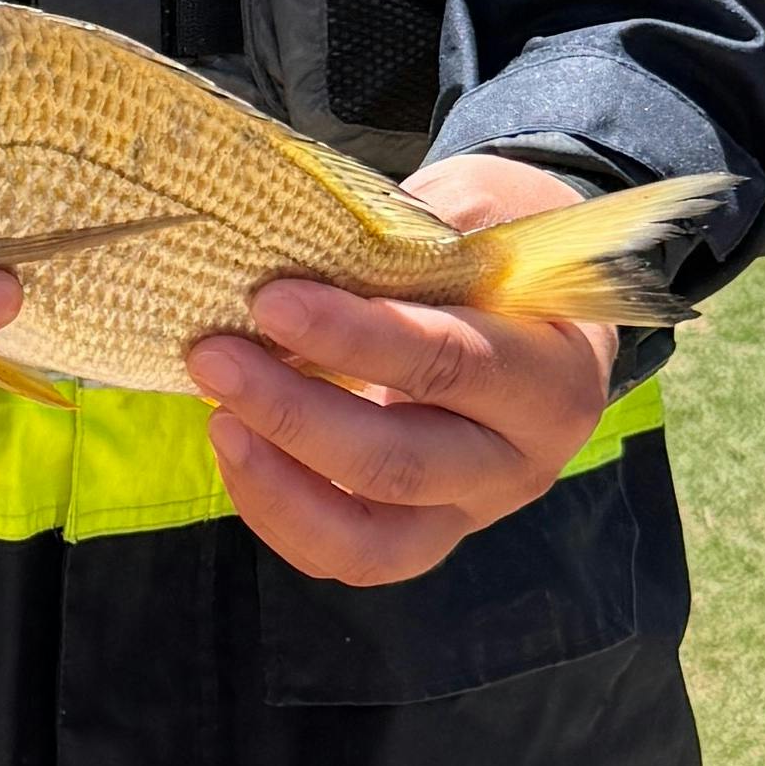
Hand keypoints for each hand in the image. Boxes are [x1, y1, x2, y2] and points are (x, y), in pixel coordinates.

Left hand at [185, 152, 618, 587]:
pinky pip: (341, 554)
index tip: (271, 301)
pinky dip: (277, 510)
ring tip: (217, 416)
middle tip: (212, 357)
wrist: (539, 309)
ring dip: (276, 482)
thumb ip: (412, 234)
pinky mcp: (422, 536)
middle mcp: (519, 462)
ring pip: (369, 540)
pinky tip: (237, 448)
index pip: (451, 363)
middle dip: (294, 415)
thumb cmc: (497, 251)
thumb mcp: (479, 211)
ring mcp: (471, 511)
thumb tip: (303, 244)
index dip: (355, 337)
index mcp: (552, 376)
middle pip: (399, 464)